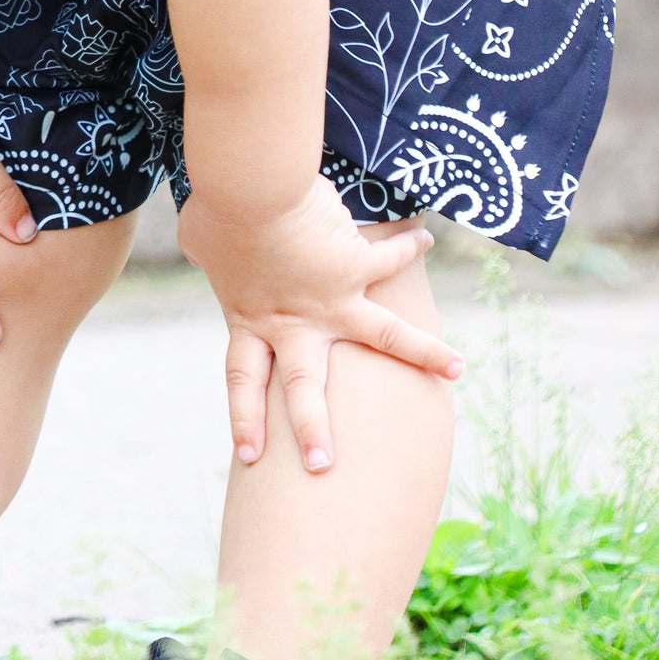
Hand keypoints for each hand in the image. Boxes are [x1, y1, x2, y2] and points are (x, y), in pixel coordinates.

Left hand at [178, 175, 462, 473]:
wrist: (252, 192)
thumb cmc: (220, 209)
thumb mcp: (201, 239)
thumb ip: (206, 252)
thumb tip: (204, 245)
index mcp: (250, 316)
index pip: (244, 377)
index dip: (246, 417)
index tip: (249, 457)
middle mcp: (293, 320)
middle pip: (303, 386)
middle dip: (313, 429)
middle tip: (322, 467)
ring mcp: (331, 298)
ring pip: (383, 336)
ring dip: (422, 351)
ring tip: (457, 370)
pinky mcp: (355, 264)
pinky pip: (390, 259)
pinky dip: (409, 246)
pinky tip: (426, 240)